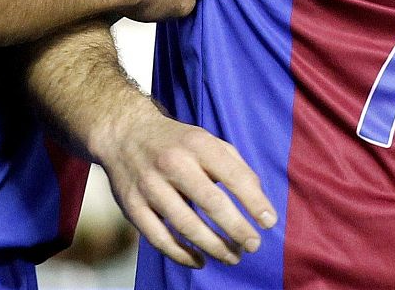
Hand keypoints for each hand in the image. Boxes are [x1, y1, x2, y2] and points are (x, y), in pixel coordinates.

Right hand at [92, 102, 274, 267]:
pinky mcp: (131, 206)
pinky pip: (158, 237)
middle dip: (236, 228)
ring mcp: (150, 186)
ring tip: (232, 257)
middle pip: (211, 203)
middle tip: (253, 246)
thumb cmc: (179, 142)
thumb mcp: (208, 141)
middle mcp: (174, 164)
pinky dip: (180, 254)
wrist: (125, 134)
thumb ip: (235, 165)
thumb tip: (257, 198)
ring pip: (185, 224)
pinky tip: (199, 260)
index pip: (234, 176)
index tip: (269, 222)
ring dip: (212, 245)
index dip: (254, 202)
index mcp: (199, 145)